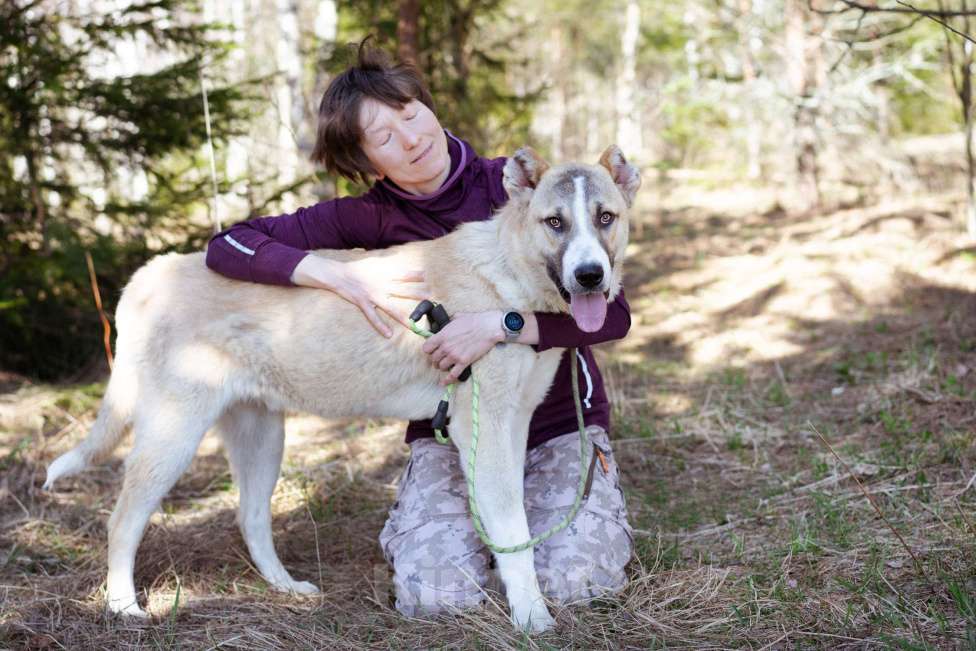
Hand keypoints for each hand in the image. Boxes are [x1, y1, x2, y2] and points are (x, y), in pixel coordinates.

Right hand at [291, 255, 428, 336]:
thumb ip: (387, 263)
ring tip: (415, 323)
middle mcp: (380, 284)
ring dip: (404, 315)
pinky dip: (380, 326)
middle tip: (431, 298)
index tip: (427, 277)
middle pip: (402, 290)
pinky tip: (389, 335)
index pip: (403, 274)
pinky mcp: (363, 303)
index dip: (415, 275)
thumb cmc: (356, 268)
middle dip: (417, 294)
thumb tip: (400, 259)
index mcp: (383, 273)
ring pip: (391, 307)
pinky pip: (373, 317)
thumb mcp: (374, 262)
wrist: (338, 274)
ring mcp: (372, 295)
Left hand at [422, 311, 504, 384]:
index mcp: (442, 335)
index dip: (429, 350)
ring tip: (446, 366)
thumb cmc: (474, 320)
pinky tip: (444, 383)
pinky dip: (447, 380)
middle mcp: (446, 347)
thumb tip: (444, 326)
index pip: (426, 348)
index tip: (432, 351)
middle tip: (439, 360)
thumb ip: (447, 325)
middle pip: (433, 359)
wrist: (488, 327)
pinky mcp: (464, 362)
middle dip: (436, 360)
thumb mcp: (456, 318)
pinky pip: (452, 375)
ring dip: (443, 367)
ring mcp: (454, 355)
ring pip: (441, 367)